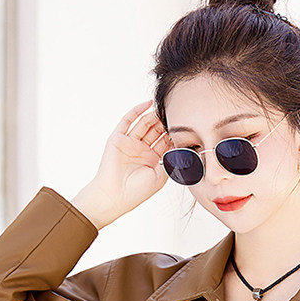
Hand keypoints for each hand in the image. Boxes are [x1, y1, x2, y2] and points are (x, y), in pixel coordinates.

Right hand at [72, 98, 175, 228]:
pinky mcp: (117, 138)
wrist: (115, 196)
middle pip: (155, 131)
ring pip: (144, 124)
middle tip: (175, 114)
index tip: (184, 126)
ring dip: (154, 116)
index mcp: (152, 161)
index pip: (165, 142)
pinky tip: (148, 104)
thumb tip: (182, 146)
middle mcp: (141, 150)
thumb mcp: (160, 176)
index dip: (173, 134)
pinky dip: (137, 111)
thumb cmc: (137, 191)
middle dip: (164, 123)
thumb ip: (170, 160)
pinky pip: (127, 120)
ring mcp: (129, 143)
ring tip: (164, 109)